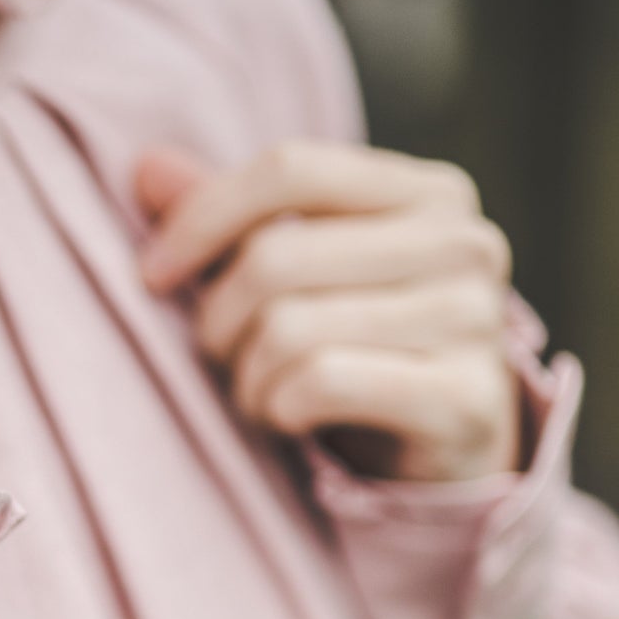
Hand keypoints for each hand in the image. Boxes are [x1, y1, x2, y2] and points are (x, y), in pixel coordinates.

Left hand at [134, 141, 521, 482]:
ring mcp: (472, 320)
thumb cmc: (360, 349)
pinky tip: (291, 419)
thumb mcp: (301, 275)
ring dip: (247, 378)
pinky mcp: (462, 397)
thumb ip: (231, 220)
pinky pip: (320, 382)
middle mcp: (464, 244)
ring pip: (289, 328)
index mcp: (428, 193)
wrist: (448, 450)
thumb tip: (146, 170)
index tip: (152, 274)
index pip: (290, 169)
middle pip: (275, 257)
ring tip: (261, 394)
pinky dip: (280, 408)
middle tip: (223, 359)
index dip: (202, 218)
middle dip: (219, 321)